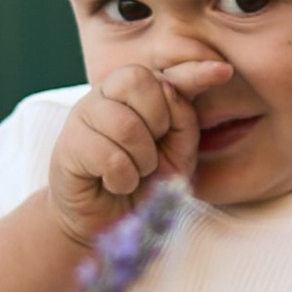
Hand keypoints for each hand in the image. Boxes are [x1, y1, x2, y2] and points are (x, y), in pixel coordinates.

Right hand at [47, 57, 231, 242]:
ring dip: (140, 161)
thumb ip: (183, 124)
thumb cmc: (142, 185)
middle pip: (141, 82)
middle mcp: (108, 95)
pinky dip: (122, 179)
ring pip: (126, 125)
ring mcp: (84, 115)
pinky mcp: (68, 144)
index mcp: (138, 93)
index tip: (223, 71)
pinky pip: (110, 157)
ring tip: (132, 173)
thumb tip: (174, 91)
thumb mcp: (177, 157)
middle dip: (158, 124)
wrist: (104, 220)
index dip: (195, 71)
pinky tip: (114, 183)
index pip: (168, 74)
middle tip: (149, 154)